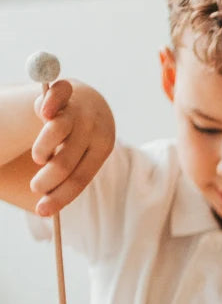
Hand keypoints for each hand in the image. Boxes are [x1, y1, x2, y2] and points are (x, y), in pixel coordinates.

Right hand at [29, 80, 114, 216]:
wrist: (91, 100)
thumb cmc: (85, 136)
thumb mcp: (85, 155)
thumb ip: (72, 172)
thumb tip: (48, 208)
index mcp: (102, 148)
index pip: (80, 178)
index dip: (61, 197)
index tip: (43, 212)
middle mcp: (93, 129)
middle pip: (67, 161)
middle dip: (48, 179)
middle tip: (36, 187)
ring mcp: (78, 109)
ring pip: (59, 131)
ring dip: (43, 148)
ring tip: (39, 158)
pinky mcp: (66, 91)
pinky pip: (59, 94)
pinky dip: (51, 102)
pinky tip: (45, 114)